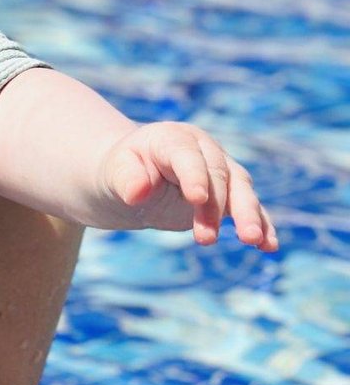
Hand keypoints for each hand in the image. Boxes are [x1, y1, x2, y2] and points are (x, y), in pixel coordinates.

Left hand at [99, 122, 276, 249]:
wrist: (132, 178)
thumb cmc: (121, 172)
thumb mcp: (115, 172)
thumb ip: (127, 178)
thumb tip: (138, 192)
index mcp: (174, 138)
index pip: (187, 155)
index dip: (195, 175)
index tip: (197, 199)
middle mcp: (204, 150)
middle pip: (220, 175)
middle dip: (217, 206)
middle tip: (208, 238)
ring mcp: (221, 170)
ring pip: (241, 190)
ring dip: (249, 215)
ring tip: (253, 241)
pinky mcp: (230, 195)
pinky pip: (250, 208)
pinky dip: (262, 225)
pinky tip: (269, 246)